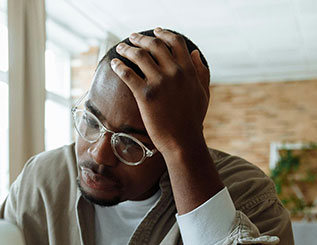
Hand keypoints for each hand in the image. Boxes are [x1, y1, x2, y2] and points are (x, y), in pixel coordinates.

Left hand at [110, 28, 210, 159]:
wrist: (182, 141)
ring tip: (120, 48)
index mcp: (188, 70)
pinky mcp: (145, 95)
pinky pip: (128, 74)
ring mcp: (159, 82)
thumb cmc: (193, 120)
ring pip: (139, 56)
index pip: (175, 42)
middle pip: (155, 45)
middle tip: (132, 38)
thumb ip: (201, 71)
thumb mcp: (203, 92)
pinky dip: (119, 66)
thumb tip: (195, 53)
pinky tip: (114, 64)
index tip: (155, 31)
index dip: (163, 34)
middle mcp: (174, 72)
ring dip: (127, 48)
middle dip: (141, 38)